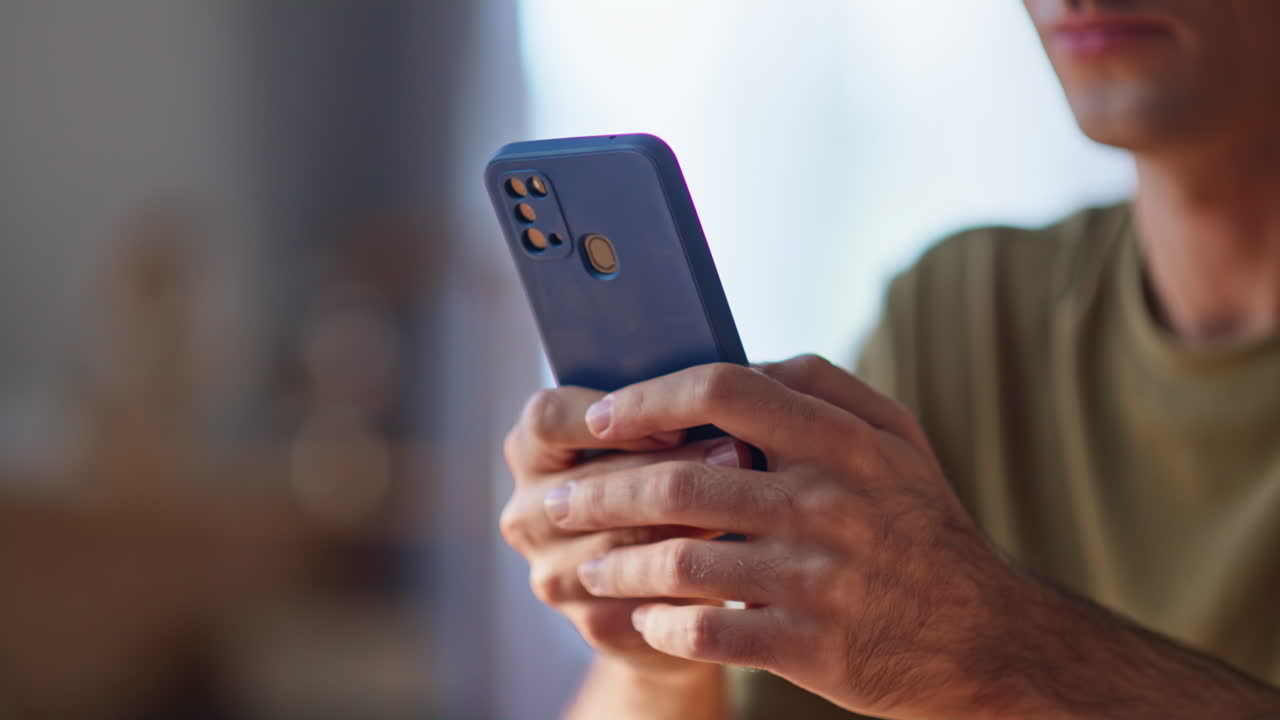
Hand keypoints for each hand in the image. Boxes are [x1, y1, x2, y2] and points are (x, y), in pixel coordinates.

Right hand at [499, 386, 746, 675]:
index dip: (610, 416)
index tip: (677, 420)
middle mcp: (527, 512)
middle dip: (671, 468)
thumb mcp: (664, 435)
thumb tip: (726, 377)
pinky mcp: (592, 623)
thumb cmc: (677, 479)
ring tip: (748, 502)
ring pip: (620, 544)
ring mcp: (553, 573)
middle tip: (739, 454)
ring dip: (689, 521)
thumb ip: (669, 407)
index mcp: (531, 450)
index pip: (547, 419)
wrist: (679, 579)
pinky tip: (737, 557)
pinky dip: (693, 575)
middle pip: (590, 483)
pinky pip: (644, 596)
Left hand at [546, 355, 1026, 718]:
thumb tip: (738, 362)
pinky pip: (705, 630)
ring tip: (587, 566)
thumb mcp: (897, 440)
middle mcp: (829, 502)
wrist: (983, 637)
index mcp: (846, 441)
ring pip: (680, 559)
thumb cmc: (920, 525)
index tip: (601, 416)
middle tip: (557, 503)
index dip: (649, 399)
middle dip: (600, 492)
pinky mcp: (809, 645)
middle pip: (681, 481)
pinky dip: (659, 623)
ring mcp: (818, 577)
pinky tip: (643, 617)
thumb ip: (823, 388)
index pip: (724, 391)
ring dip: (617, 563)